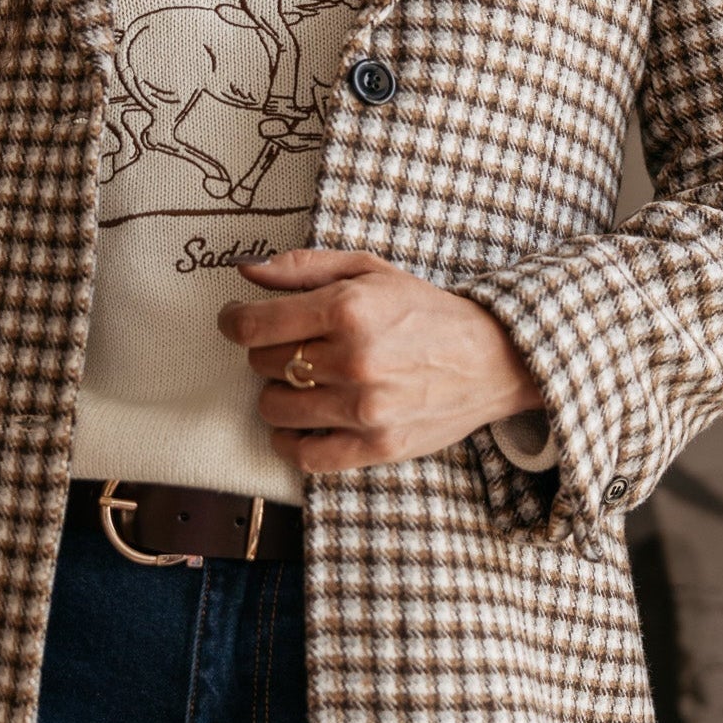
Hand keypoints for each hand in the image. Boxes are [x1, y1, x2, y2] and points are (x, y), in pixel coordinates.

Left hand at [217, 248, 544, 473]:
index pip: (254, 325)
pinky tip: (304, 419)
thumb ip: (303, 267)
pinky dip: (291, 440)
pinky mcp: (375, 447)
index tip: (236, 320)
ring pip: (275, 408)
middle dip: (269, 351)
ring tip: (305, 379)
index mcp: (348, 310)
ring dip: (280, 392)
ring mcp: (364, 409)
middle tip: (294, 344)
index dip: (233, 322)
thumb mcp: (368, 269)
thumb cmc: (423, 310)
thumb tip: (245, 271)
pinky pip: (303, 455)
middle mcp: (353, 361)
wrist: (489, 358)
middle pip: (263, 364)